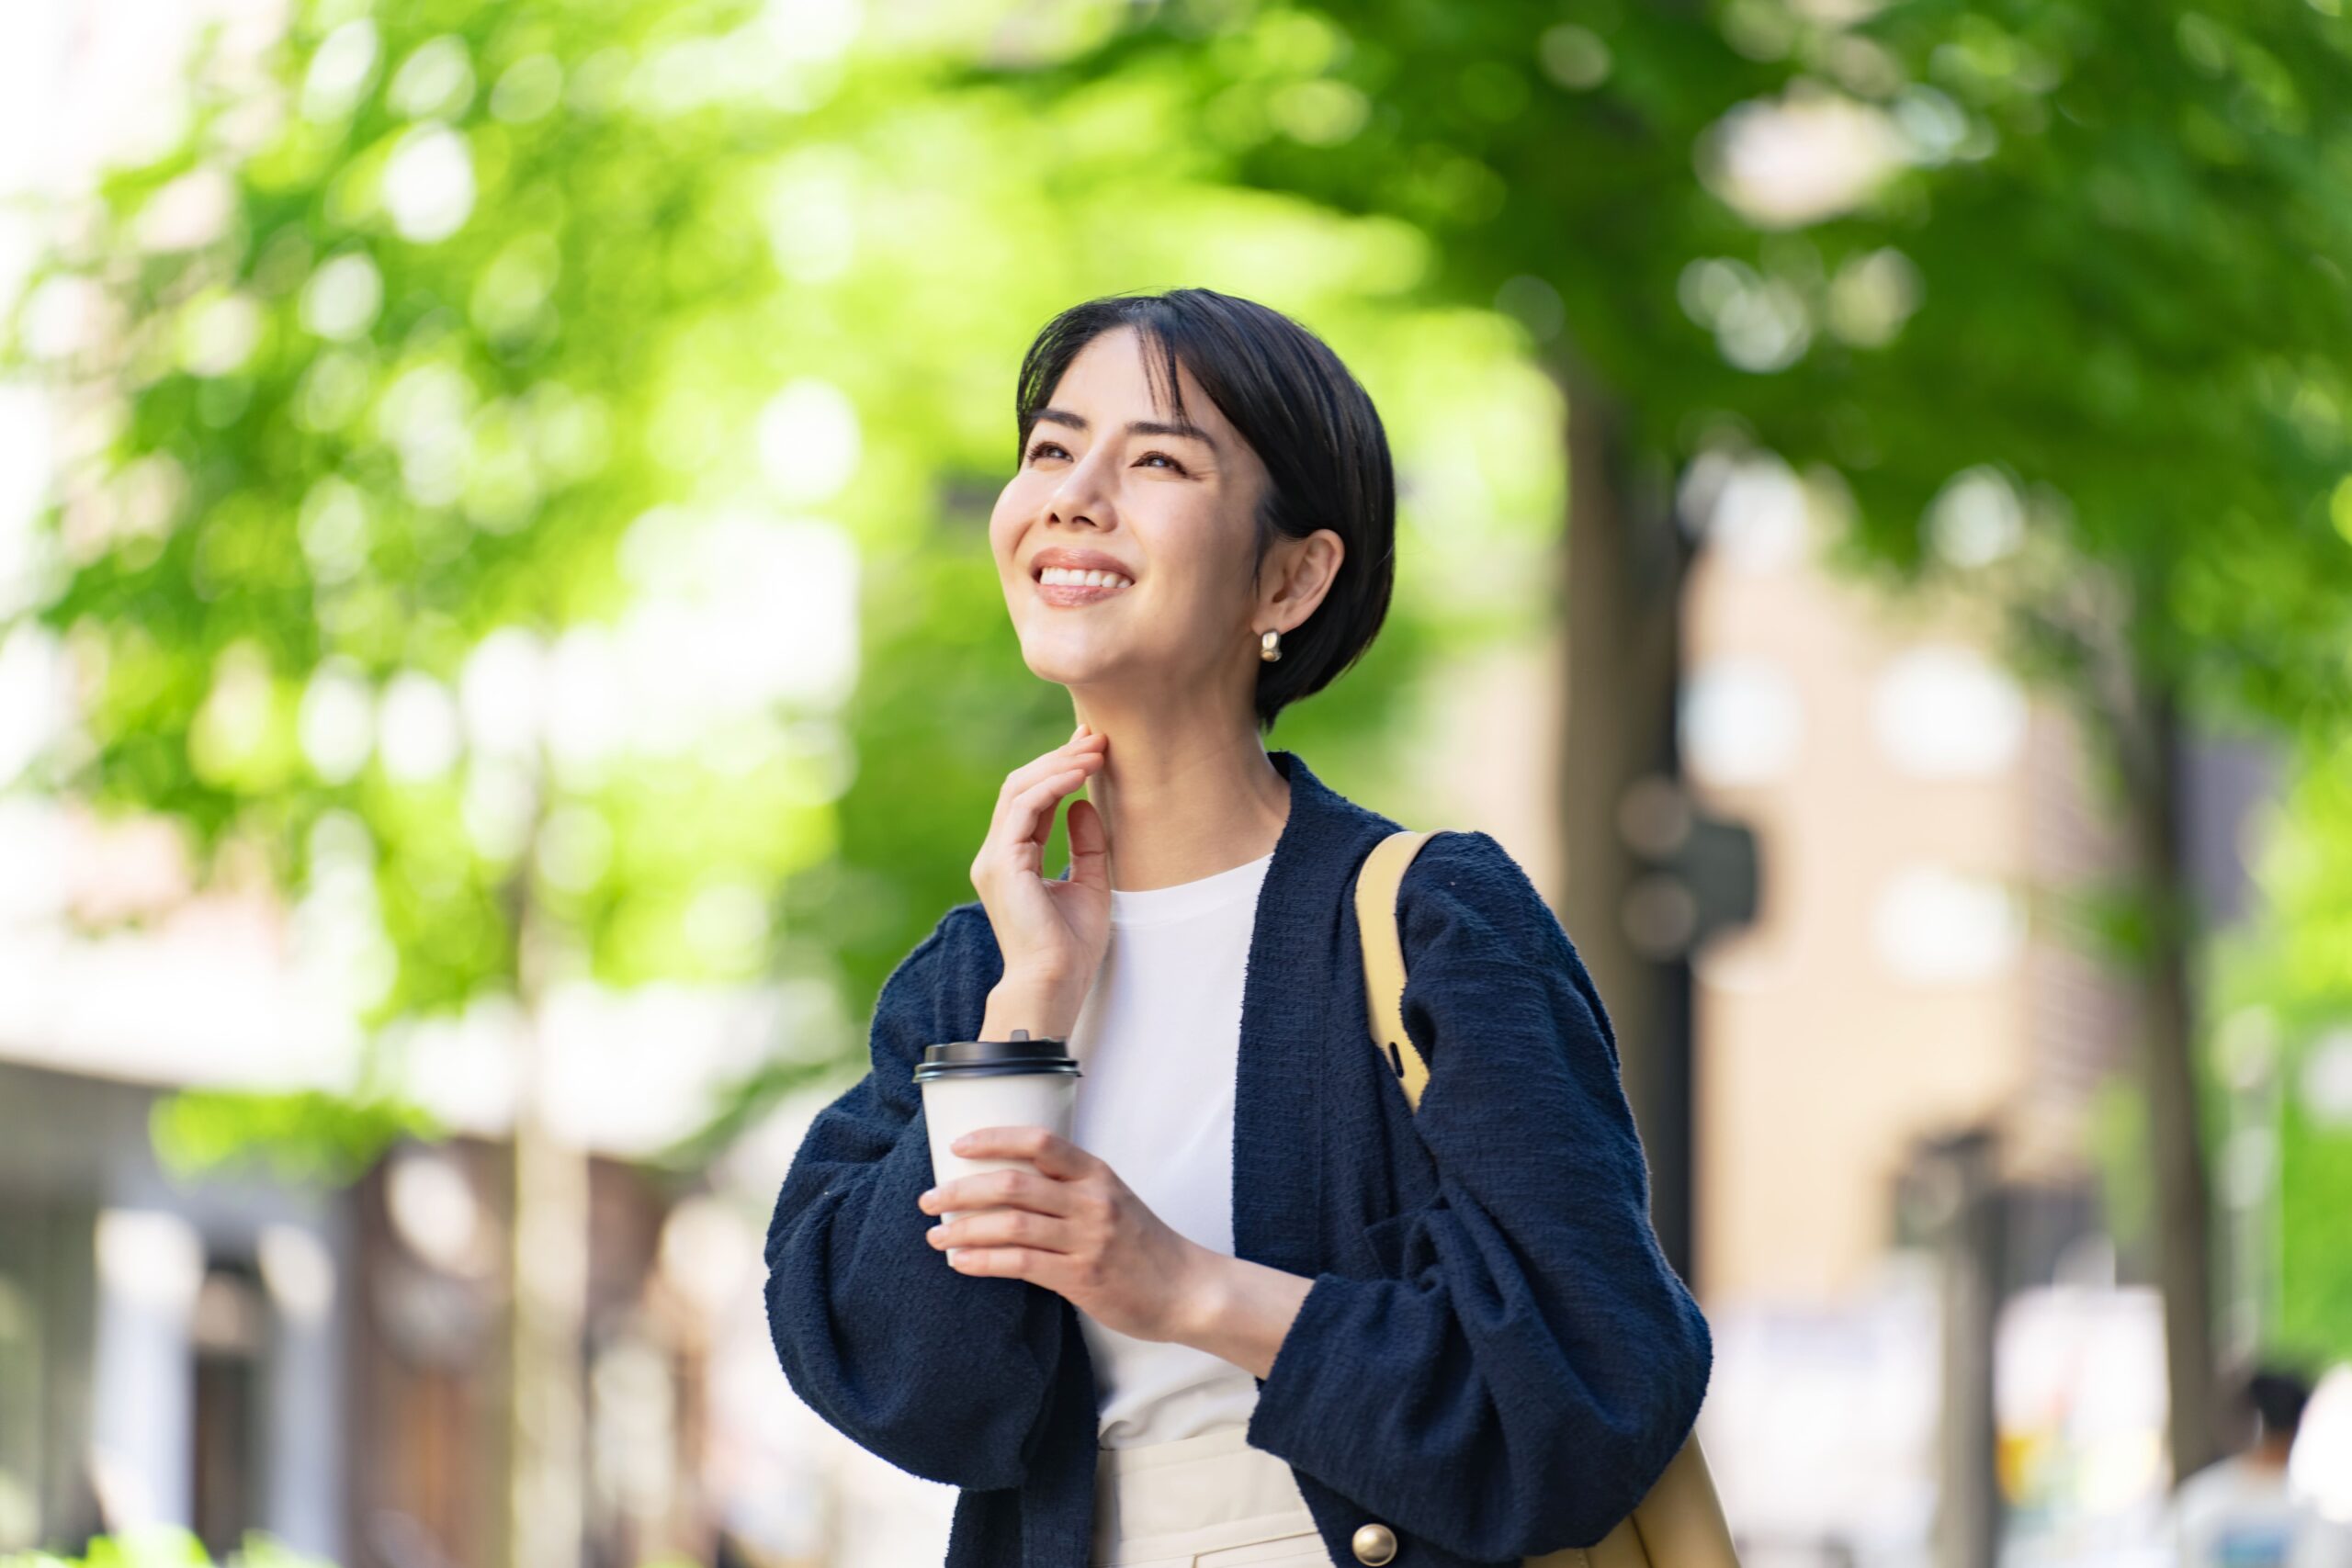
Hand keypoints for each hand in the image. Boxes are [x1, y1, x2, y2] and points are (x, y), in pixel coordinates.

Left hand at [916, 1125, 1213, 1343]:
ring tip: (935, 1236)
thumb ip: (1069, 1188)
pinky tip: (960, 1262)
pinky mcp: (1081, 1277)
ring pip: (1011, 1224)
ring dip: (964, 1229)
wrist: (1187, 1289)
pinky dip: (983, 1261)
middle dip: (961, 1190)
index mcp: (1096, 1174)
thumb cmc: (1144, 1244)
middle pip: (1013, 1183)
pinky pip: (1020, 1264)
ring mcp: (1087, 1239)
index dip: (994, 1138)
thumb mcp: (1113, 1199)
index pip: (1040, 1142)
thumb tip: (1006, 1182)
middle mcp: (1091, 1200)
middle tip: (929, 1199)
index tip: (958, 1145)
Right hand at [970, 723, 1111, 1015]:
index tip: (1092, 746)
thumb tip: (1085, 803)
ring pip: (1020, 789)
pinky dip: (1053, 785)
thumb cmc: (1070, 947)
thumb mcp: (1090, 885)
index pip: (1032, 799)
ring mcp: (994, 858)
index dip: (1061, 768)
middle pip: (1023, 786)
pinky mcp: (1001, 863)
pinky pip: (1024, 808)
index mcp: (1013, 860)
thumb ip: (1086, 844)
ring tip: (1095, 749)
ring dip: (1060, 764)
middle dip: (1061, 756)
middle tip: (1097, 736)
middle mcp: (997, 855)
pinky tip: (1080, 774)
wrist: (1054, 984)